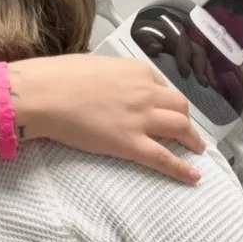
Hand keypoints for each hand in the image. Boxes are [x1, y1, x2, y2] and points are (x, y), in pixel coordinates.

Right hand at [8, 54, 205, 182]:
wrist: (46, 94)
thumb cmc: (60, 76)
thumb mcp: (95, 64)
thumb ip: (111, 76)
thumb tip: (110, 84)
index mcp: (137, 71)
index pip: (162, 86)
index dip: (166, 100)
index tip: (165, 109)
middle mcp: (147, 92)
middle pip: (179, 107)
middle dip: (185, 119)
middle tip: (185, 130)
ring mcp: (142, 119)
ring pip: (181, 129)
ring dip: (192, 140)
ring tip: (196, 149)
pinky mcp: (132, 145)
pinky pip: (165, 159)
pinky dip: (183, 169)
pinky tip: (194, 177)